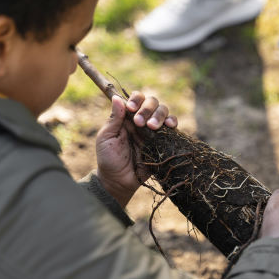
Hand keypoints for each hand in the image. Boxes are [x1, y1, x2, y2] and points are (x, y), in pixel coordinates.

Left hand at [96, 92, 177, 206]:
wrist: (119, 181)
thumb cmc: (108, 159)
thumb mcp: (106, 138)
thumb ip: (114, 119)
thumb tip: (116, 97)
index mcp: (127, 117)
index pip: (136, 99)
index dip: (136, 100)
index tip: (131, 108)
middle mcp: (142, 120)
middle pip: (152, 102)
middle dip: (147, 109)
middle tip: (139, 122)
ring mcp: (154, 130)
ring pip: (163, 111)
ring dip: (159, 115)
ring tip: (152, 127)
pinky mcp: (163, 141)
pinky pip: (173, 127)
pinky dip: (173, 122)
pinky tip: (169, 125)